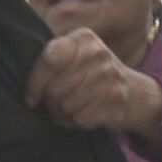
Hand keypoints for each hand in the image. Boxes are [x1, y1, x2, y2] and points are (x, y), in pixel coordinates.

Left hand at [24, 28, 161, 138]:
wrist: (134, 92)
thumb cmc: (92, 75)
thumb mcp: (75, 56)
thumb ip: (52, 60)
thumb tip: (27, 89)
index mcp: (83, 38)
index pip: (49, 59)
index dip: (35, 83)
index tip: (31, 97)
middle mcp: (98, 53)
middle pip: (54, 88)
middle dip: (50, 102)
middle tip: (57, 103)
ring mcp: (110, 77)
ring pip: (65, 106)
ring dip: (63, 114)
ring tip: (71, 108)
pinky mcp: (116, 100)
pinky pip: (80, 118)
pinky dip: (77, 122)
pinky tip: (84, 114)